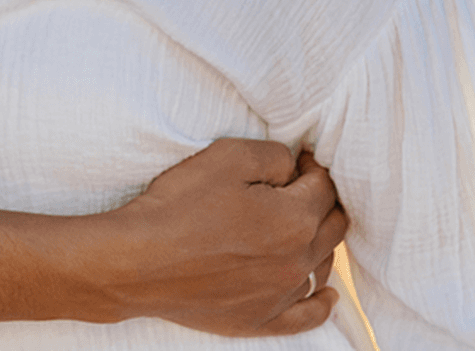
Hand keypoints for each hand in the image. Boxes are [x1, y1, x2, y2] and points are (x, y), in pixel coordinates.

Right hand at [104, 139, 343, 335]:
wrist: (141, 261)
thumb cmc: (180, 204)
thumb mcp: (226, 156)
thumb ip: (273, 155)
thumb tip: (294, 166)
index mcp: (295, 220)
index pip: (324, 188)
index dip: (314, 167)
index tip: (301, 158)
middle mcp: (298, 261)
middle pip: (332, 227)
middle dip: (322, 201)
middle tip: (301, 185)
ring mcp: (282, 295)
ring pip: (323, 266)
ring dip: (319, 241)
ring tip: (301, 225)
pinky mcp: (262, 320)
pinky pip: (308, 315)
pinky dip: (322, 302)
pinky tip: (327, 294)